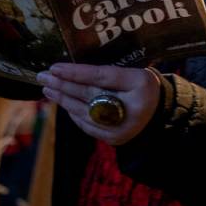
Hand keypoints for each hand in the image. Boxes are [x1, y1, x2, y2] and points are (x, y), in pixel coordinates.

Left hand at [38, 64, 160, 145]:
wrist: (161, 114)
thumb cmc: (144, 87)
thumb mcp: (134, 73)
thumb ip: (109, 74)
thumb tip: (72, 71)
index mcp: (139, 84)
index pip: (102, 77)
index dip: (77, 72)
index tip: (55, 67)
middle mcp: (131, 107)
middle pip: (90, 94)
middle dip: (63, 85)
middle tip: (43, 77)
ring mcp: (122, 126)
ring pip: (84, 111)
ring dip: (63, 99)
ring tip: (47, 89)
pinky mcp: (114, 138)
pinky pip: (87, 125)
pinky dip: (73, 114)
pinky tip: (63, 103)